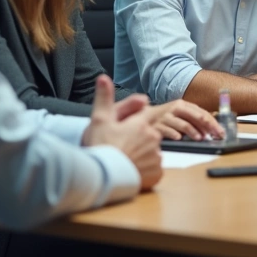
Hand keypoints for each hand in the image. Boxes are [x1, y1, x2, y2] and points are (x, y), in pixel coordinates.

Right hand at [82, 76, 162, 190]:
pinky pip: (154, 169)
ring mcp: (157, 156)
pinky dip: (145, 170)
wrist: (102, 178)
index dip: (133, 121)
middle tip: (120, 148)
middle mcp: (153, 138)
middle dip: (137, 139)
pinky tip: (132, 171)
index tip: (124, 129)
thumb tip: (103, 77)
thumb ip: (104, 98)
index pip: (144, 115)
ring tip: (125, 161)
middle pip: (147, 135)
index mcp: (141, 124)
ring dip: (141, 155)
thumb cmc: (100, 148)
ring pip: (151, 152)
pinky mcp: (157, 173)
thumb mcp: (99, 120)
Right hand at [151, 100, 224, 139]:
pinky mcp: (157, 125)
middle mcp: (175, 108)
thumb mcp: (179, 115)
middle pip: (196, 116)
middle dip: (208, 127)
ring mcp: (166, 116)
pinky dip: (176, 135)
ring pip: (184, 124)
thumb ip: (192, 120)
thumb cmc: (164, 118)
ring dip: (194, 132)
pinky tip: (180, 139)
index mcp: (182, 105)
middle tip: (215, 136)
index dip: (213, 123)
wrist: (141, 117)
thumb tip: (209, 130)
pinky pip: (169, 131)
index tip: (220, 132)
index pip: (202, 113)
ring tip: (200, 138)